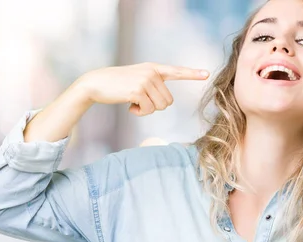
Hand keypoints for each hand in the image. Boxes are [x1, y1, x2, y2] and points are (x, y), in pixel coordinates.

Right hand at [77, 62, 209, 115]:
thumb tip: (165, 103)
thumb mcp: (137, 80)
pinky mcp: (138, 90)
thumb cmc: (116, 86)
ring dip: (147, 110)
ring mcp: (145, 80)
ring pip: (160, 107)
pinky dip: (139, 112)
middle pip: (168, 101)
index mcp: (153, 68)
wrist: (95, 84)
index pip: (176, 71)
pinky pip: (148, 110)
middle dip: (155, 106)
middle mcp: (152, 72)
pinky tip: (128, 105)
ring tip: (133, 101)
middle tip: (139, 101)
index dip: (192, 74)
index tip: (206, 74)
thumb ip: (153, 85)